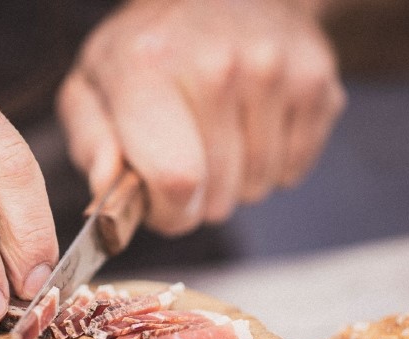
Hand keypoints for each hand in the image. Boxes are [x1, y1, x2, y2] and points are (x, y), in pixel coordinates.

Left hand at [57, 0, 345, 234]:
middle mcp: (217, 64)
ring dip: (233, 182)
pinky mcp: (316, 79)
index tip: (160, 202)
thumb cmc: (146, 55)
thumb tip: (108, 188)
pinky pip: (292, 170)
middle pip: (219, 195)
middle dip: (197, 199)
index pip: (177, 181)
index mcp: (148, 67)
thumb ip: (91, 144)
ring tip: (216, 137)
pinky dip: (270, 166)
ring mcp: (274, 68)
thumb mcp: (93, 87)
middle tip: (185, 159)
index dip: (169, 212)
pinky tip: (249, 127)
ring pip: (256, 187)